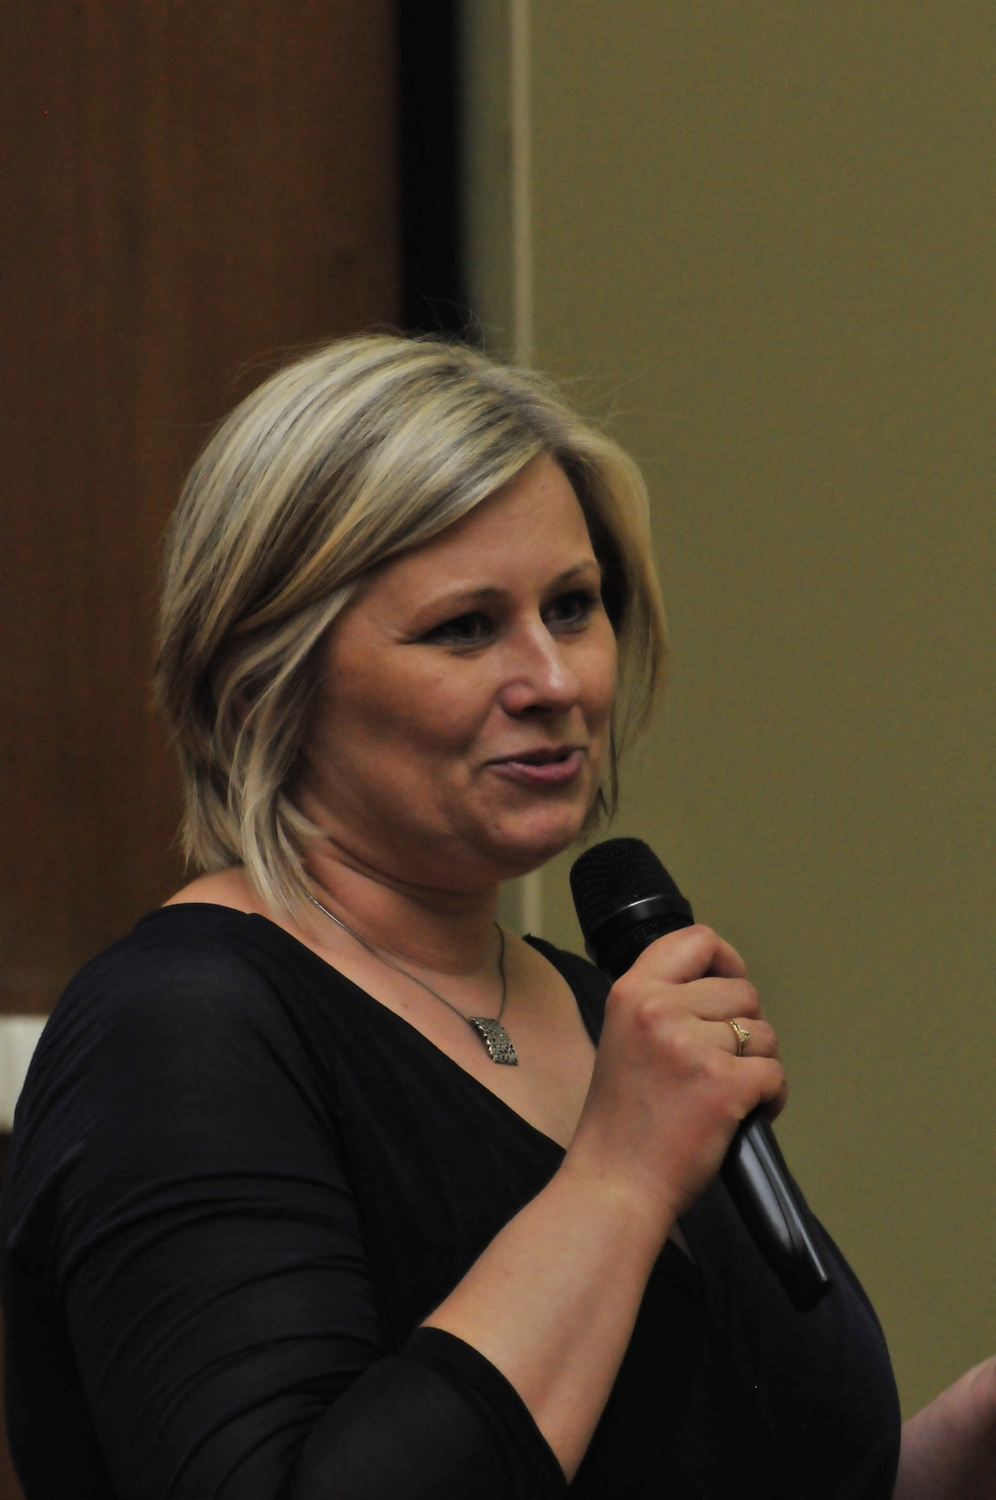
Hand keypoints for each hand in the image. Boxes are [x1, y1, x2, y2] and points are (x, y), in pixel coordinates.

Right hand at [566, 924, 786, 1229]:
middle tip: (722, 1062)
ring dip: (758, 1065)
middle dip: (745, 1027)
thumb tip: (723, 988)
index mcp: (631, 993)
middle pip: (741, 992)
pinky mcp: (723, 1084)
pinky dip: (773, 1096)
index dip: (726, 960)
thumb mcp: (623, 1037)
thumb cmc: (622, 1123)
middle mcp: (659, 1009)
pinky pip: (775, 1073)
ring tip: (728, 1092)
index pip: (695, 940)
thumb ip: (662, 1005)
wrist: (614, 1183)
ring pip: (764, 1034)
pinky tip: (748, 1112)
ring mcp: (691, 1046)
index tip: (729, 985)